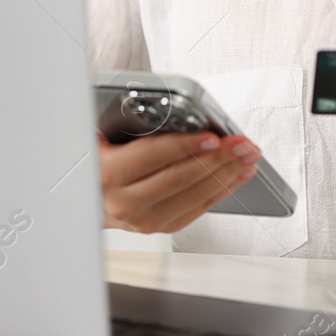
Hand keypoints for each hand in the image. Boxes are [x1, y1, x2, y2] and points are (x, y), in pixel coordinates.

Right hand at [100, 131, 261, 233]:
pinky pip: (197, 208)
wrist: (88, 198)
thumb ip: (129, 122)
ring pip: (194, 196)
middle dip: (218, 158)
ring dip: (227, 174)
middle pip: (180, 177)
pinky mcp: (160, 227)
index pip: (152, 157)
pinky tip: (237, 174)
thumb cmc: (99, 160)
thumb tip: (173, 108)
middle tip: (242, 143)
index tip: (212, 137)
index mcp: (108, 173)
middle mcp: (125, 202)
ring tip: (247, 156)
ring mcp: (144, 220)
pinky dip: (222, 189)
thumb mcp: (102, 134)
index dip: (185, 146)